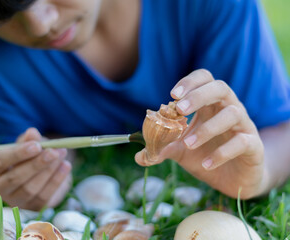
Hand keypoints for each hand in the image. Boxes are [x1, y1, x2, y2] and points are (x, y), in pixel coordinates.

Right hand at [0, 127, 71, 209]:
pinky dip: (57, 180)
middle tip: (53, 152)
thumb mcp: (29, 143)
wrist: (44, 170)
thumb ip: (29, 139)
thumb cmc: (31, 154)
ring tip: (61, 155)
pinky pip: (44, 196)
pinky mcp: (32, 208)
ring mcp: (15, 201)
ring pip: (30, 189)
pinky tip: (66, 166)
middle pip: (14, 178)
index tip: (36, 145)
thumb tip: (32, 133)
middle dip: (36, 164)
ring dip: (48, 171)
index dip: (18, 153)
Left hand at [135, 69, 264, 198]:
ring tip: (188, 144)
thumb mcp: (180, 151)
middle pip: (220, 88)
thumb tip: (138, 156)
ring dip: (207, 128)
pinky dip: (223, 152)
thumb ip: (162, 150)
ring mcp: (243, 126)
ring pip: (232, 113)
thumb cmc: (206, 155)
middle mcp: (228, 109)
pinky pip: (242, 142)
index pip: (204, 80)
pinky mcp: (253, 146)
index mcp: (210, 105)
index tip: (172, 94)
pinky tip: (206, 163)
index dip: (190, 82)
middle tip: (180, 109)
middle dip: (199, 95)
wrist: (233, 179)